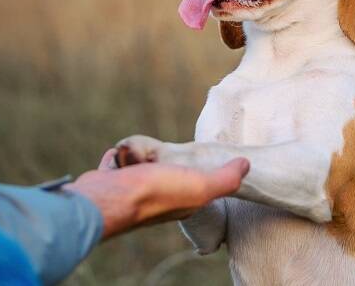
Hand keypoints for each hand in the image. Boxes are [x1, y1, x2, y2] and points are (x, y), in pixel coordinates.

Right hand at [64, 148, 248, 239]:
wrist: (108, 199)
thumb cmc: (155, 193)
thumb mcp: (200, 186)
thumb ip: (225, 179)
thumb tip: (246, 165)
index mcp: (182, 202)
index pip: (195, 183)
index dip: (198, 169)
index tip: (199, 158)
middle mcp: (157, 199)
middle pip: (164, 171)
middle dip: (163, 159)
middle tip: (162, 153)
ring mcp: (132, 191)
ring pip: (140, 166)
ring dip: (139, 155)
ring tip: (140, 152)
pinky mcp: (110, 182)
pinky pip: (116, 164)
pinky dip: (118, 157)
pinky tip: (119, 155)